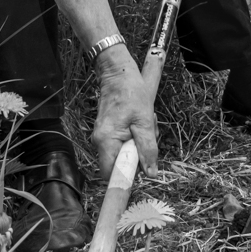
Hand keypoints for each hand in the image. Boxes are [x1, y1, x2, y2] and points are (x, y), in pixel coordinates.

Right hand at [91, 48, 158, 178]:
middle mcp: (100, 142)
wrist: (118, 74)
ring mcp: (102, 137)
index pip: (112, 173)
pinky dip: (134, 136)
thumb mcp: (145, 121)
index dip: (127, 176)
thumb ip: (147, 149)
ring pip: (123, 152)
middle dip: (139, 154)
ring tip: (146, 122)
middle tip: (149, 133)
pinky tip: (140, 121)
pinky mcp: (107, 132)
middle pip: (120, 163)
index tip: (142, 169)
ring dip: (139, 143)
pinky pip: (122, 143)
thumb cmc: (132, 93)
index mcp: (106, 141)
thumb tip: (151, 173)